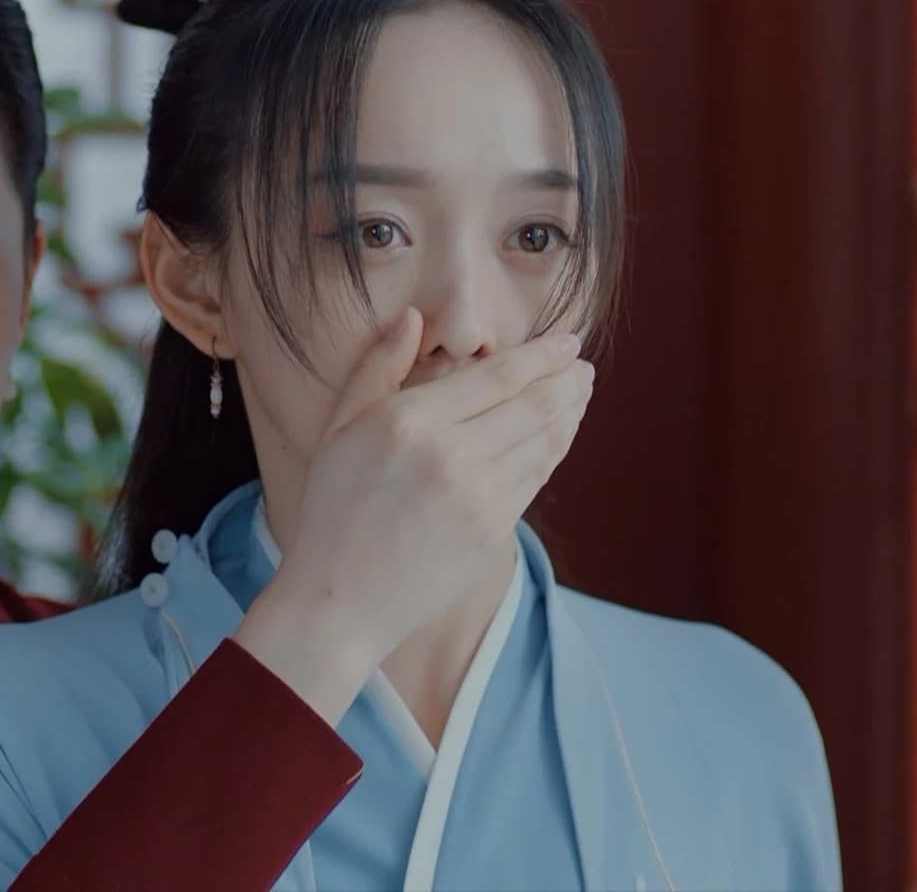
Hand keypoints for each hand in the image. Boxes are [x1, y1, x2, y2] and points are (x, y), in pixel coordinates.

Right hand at [234, 308, 593, 721]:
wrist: (340, 600)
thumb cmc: (333, 511)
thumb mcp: (340, 428)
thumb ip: (377, 367)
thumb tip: (412, 317)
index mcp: (409, 420)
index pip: (497, 375)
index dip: (541, 355)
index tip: (567, 340)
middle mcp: (449, 453)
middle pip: (533, 403)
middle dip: (567, 379)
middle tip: (583, 364)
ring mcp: (477, 496)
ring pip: (544, 440)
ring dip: (571, 411)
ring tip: (581, 391)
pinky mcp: (492, 530)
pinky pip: (536, 477)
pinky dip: (556, 449)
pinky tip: (560, 434)